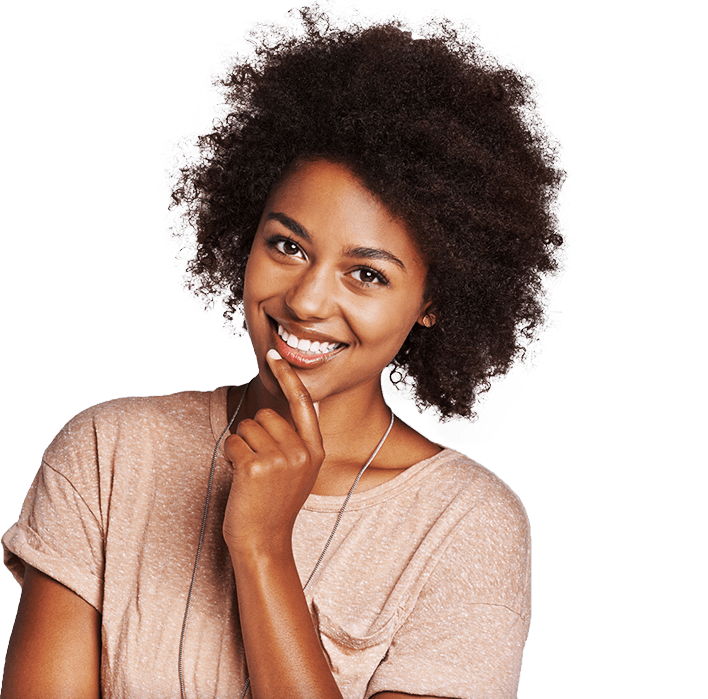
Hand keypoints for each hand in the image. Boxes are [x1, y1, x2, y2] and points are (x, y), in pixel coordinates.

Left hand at [222, 349, 324, 555]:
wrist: (264, 542)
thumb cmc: (275, 505)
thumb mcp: (298, 471)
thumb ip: (294, 442)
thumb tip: (272, 412)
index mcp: (315, 450)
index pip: (303, 402)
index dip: (288, 376)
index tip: (274, 355)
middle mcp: (301, 452)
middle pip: (267, 415)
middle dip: (254, 433)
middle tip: (258, 464)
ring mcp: (280, 459)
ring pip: (247, 427)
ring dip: (240, 446)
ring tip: (250, 473)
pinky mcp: (255, 467)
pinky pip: (233, 442)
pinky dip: (229, 455)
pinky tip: (238, 476)